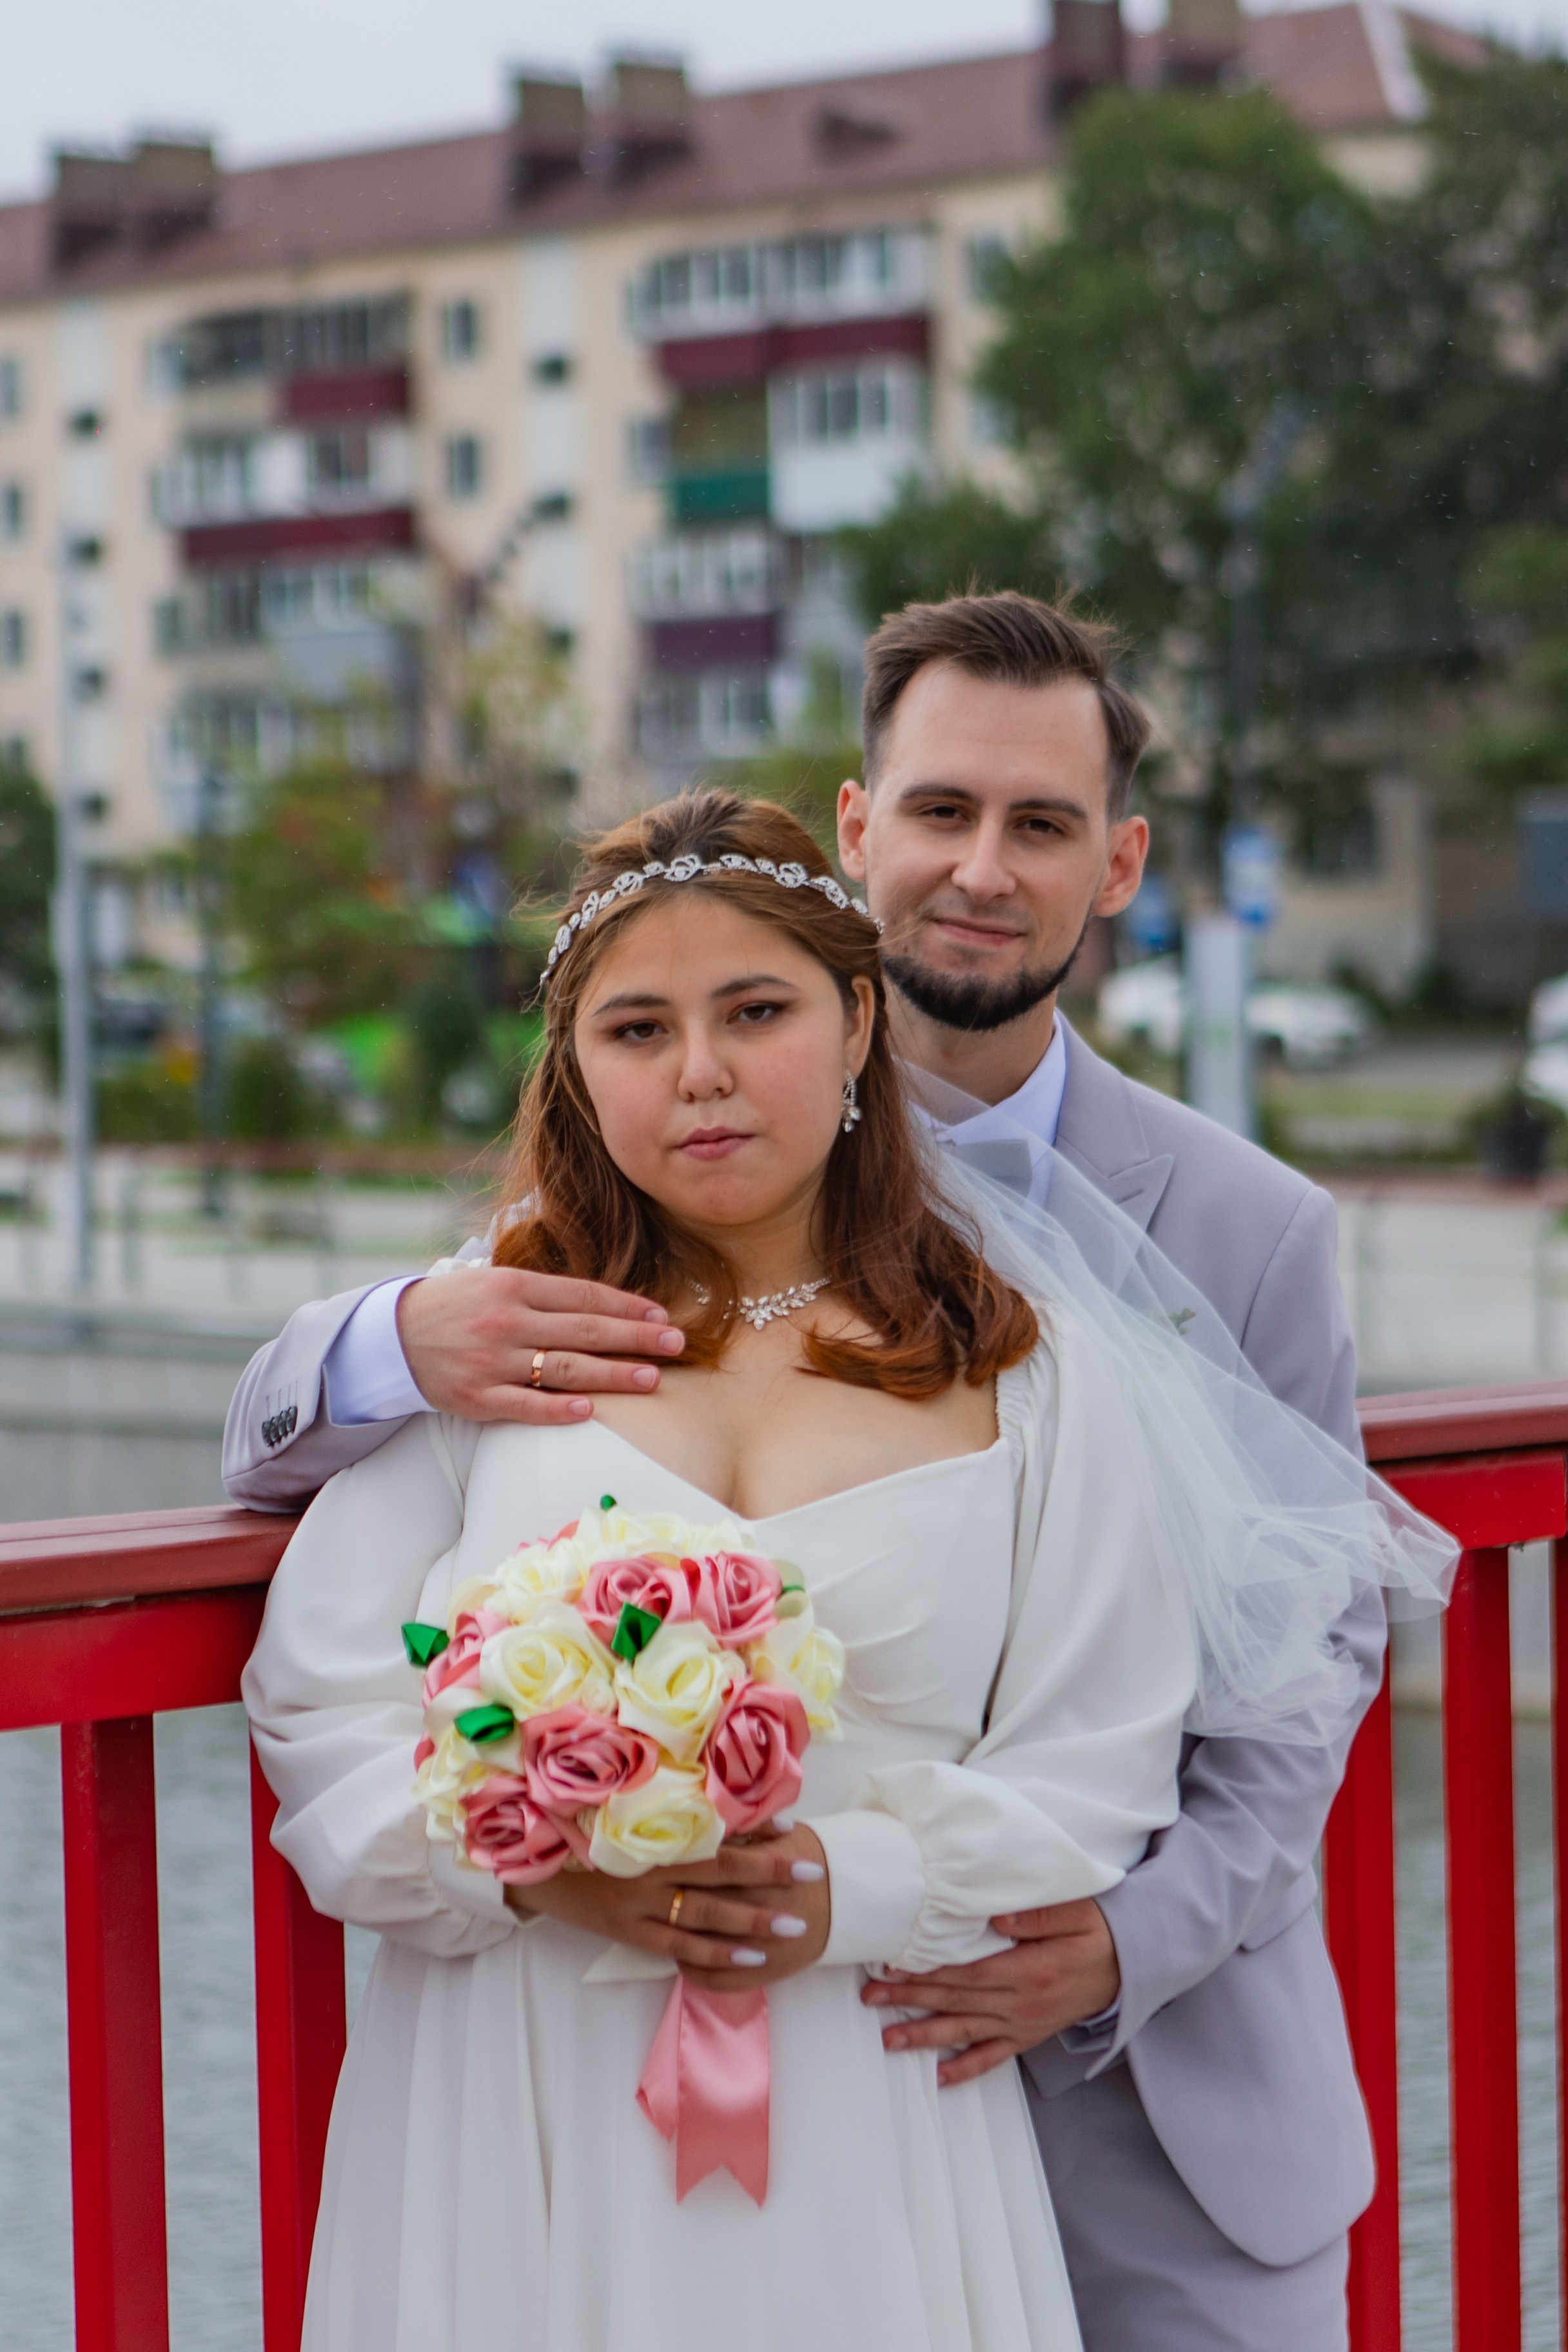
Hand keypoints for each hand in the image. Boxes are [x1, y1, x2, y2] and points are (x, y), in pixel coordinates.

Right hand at [397, 1265, 684, 1422]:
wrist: (392, 1335)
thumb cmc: (456, 1305)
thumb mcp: (495, 1281)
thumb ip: (544, 1292)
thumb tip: (604, 1303)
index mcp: (513, 1286)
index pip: (583, 1296)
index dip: (626, 1307)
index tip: (661, 1316)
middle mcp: (506, 1321)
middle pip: (584, 1331)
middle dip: (635, 1338)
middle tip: (675, 1344)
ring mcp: (492, 1361)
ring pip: (563, 1369)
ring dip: (612, 1375)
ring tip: (651, 1379)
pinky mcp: (477, 1398)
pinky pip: (525, 1406)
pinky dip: (558, 1409)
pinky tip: (591, 1410)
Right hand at [506, 1824, 829, 1993]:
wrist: (533, 1866)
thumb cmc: (586, 1837)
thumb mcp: (625, 1820)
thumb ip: (671, 1820)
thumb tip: (726, 1810)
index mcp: (652, 1833)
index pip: (712, 1831)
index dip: (753, 1831)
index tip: (792, 1825)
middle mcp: (649, 1866)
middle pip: (719, 1871)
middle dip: (769, 1874)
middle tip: (813, 1875)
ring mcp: (639, 1903)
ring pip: (705, 1914)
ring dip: (753, 1921)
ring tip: (794, 1926)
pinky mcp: (629, 1932)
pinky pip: (680, 1949)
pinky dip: (718, 1955)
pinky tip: (751, 1960)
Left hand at [861, 1897, 1119, 2087]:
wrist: (1131, 1967)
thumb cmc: (1100, 1933)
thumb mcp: (1077, 1913)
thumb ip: (1037, 1915)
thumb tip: (997, 1916)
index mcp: (1028, 1971)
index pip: (965, 1972)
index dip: (927, 1971)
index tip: (892, 1968)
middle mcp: (1021, 2003)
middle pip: (956, 2001)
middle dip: (910, 2000)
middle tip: (872, 1999)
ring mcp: (1024, 2023)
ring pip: (966, 2032)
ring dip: (925, 2035)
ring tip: (890, 2039)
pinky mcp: (1029, 2036)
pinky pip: (994, 2057)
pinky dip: (966, 2070)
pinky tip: (940, 2078)